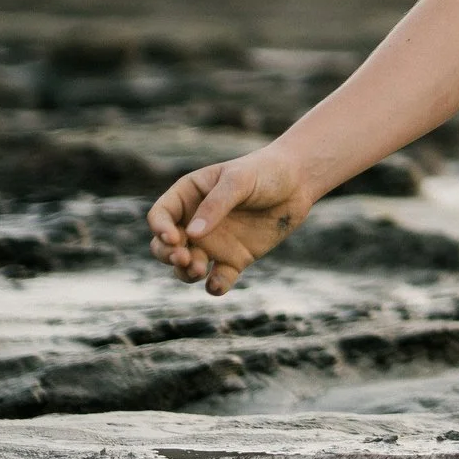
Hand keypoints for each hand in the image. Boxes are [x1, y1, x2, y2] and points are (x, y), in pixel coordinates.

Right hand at [145, 143, 315, 295]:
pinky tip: (218, 285)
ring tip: (200, 269)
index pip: (161, 216)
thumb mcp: (239, 181)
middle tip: (184, 258)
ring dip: (186, 273)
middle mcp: (195, 223)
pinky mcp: (234, 259)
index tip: (174, 237)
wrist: (298, 183)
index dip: (160, 229)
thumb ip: (216, 205)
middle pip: (165, 246)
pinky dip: (215, 286)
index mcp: (188, 196)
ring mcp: (214, 243)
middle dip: (168, 255)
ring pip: (186, 267)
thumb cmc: (265, 172)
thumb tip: (193, 234)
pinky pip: (218, 279)